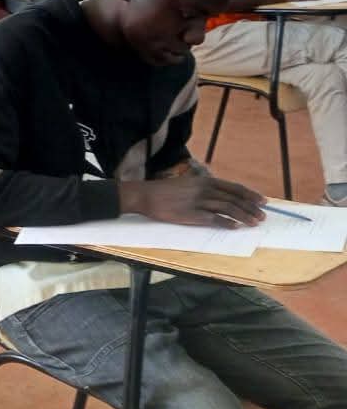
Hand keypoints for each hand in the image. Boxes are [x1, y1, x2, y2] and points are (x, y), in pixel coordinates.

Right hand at [120, 175, 265, 227]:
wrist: (145, 196)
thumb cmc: (165, 191)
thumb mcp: (187, 184)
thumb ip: (204, 189)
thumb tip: (221, 198)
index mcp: (204, 181)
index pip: (234, 187)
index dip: (250, 195)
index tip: (263, 201)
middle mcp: (204, 189)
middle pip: (235, 199)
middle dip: (251, 208)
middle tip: (263, 216)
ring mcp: (198, 202)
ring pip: (228, 208)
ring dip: (244, 216)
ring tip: (254, 223)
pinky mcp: (191, 214)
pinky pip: (214, 219)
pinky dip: (227, 223)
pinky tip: (235, 227)